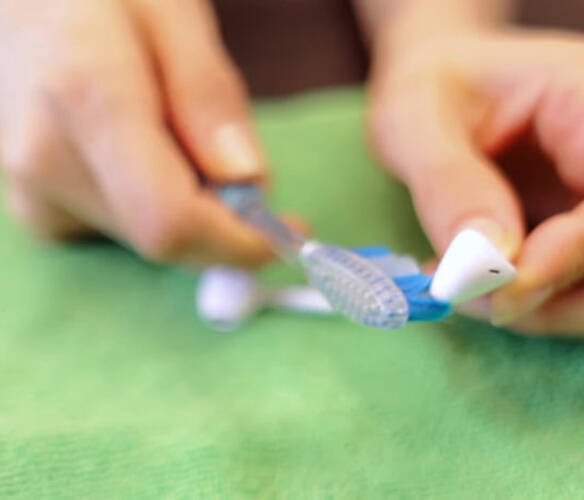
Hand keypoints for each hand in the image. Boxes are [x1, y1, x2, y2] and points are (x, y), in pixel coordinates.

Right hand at [0, 0, 271, 266]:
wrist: (21, 4)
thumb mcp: (175, 15)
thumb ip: (208, 97)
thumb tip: (249, 181)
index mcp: (85, 98)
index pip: (171, 219)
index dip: (240, 242)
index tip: (290, 230)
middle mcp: (46, 160)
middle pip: (167, 235)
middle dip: (224, 214)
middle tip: (233, 154)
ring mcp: (32, 191)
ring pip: (150, 236)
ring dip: (192, 202)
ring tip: (173, 127)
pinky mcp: (39, 208)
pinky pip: (124, 228)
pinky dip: (159, 201)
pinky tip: (146, 148)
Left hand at [369, 24, 583, 335]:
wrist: (444, 90)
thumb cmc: (435, 88)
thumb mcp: (415, 118)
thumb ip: (449, 185)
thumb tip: (491, 265)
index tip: (501, 285)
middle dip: (568, 303)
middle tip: (472, 294)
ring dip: (553, 313)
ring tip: (466, 285)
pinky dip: (544, 308)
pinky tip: (482, 281)